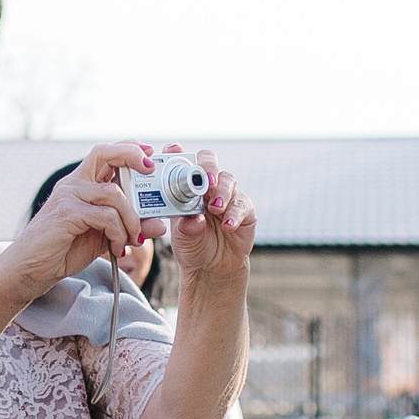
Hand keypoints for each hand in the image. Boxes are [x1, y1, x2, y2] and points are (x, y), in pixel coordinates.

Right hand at [6, 141, 158, 291]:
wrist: (30, 270)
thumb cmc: (64, 250)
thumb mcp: (104, 236)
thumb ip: (130, 226)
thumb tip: (160, 224)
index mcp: (81, 184)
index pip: (105, 154)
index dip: (128, 149)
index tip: (150, 154)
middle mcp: (74, 185)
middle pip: (104, 154)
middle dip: (133, 156)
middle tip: (151, 170)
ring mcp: (68, 197)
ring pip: (114, 193)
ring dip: (132, 218)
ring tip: (133, 238)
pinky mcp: (67, 214)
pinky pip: (106, 216)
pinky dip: (118, 232)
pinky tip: (116, 246)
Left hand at [163, 148, 255, 288]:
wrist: (211, 268)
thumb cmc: (192, 246)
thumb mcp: (182, 238)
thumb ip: (185, 227)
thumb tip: (194, 219)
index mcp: (186, 187)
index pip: (184, 163)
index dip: (178, 153)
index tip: (174, 150)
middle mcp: (207, 187)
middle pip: (210, 162)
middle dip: (208, 166)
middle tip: (207, 180)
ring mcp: (227, 196)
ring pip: (228, 180)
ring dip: (222, 192)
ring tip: (215, 208)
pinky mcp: (245, 209)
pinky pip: (242, 204)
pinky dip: (235, 213)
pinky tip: (228, 225)